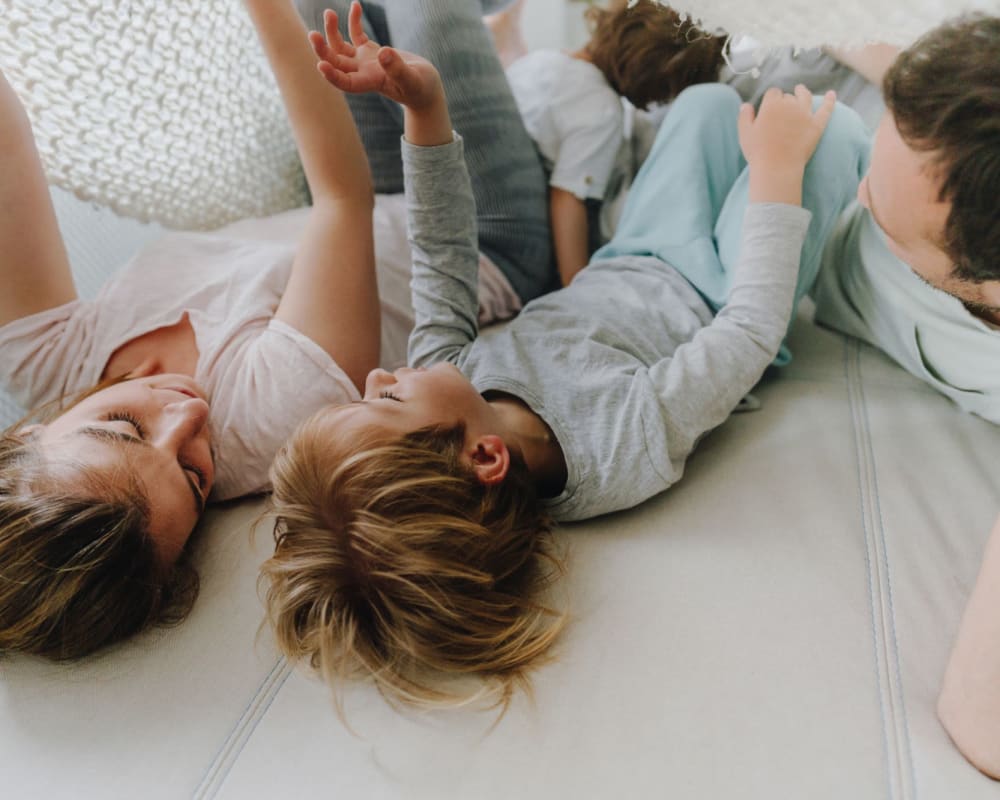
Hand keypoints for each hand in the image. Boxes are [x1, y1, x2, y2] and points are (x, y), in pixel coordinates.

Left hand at [310, 2, 442, 110]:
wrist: (425, 87)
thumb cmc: (421, 88)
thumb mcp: (412, 80)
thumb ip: (398, 69)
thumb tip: (383, 52)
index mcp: (370, 82)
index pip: (346, 83)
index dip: (332, 75)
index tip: (321, 64)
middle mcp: (362, 73)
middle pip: (336, 62)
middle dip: (323, 49)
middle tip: (313, 34)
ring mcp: (364, 61)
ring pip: (340, 46)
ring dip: (332, 31)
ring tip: (329, 12)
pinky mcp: (371, 51)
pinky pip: (356, 34)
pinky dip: (354, 20)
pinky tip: (356, 4)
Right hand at [738, 85, 835, 171]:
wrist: (777, 167)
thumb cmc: (758, 152)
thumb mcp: (745, 133)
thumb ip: (745, 116)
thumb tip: (746, 105)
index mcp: (772, 105)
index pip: (773, 93)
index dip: (771, 99)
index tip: (769, 105)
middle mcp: (790, 105)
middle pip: (788, 96)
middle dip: (784, 100)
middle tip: (781, 110)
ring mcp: (805, 114)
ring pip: (805, 97)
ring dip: (802, 92)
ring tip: (800, 90)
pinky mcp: (817, 125)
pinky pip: (826, 110)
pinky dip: (829, 101)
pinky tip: (832, 94)